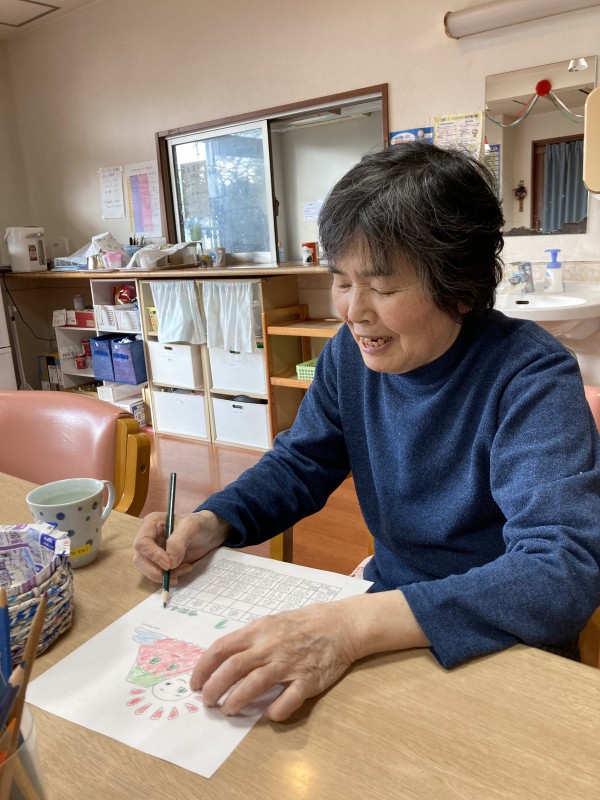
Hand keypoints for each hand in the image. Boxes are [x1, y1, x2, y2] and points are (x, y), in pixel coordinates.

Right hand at [133, 509, 229, 582]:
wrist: (209, 533)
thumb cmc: (199, 524)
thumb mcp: (192, 527)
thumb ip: (178, 542)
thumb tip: (169, 563)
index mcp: (151, 523)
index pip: (142, 543)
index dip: (153, 555)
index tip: (168, 564)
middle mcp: (148, 538)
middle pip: (140, 559)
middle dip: (156, 571)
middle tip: (174, 575)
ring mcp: (153, 551)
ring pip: (148, 569)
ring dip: (165, 575)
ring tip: (185, 568)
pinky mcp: (159, 562)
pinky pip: (158, 574)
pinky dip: (170, 576)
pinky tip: (184, 569)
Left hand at [191, 599, 359, 721]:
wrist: (340, 625)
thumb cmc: (303, 623)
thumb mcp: (271, 622)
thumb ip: (249, 639)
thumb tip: (222, 659)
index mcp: (259, 630)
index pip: (222, 648)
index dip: (203, 668)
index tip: (195, 683)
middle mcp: (271, 646)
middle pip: (233, 668)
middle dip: (214, 687)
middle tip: (207, 702)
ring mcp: (289, 664)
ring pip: (255, 684)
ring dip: (237, 701)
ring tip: (228, 711)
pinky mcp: (308, 680)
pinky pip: (288, 700)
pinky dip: (275, 711)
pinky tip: (269, 715)